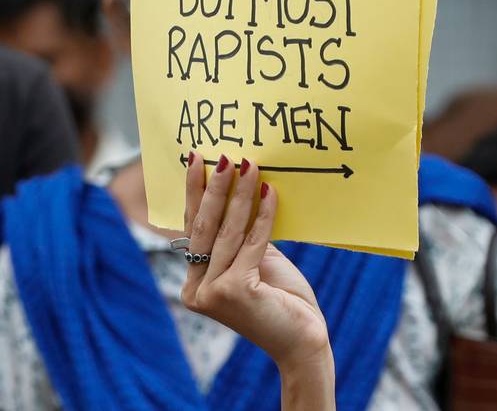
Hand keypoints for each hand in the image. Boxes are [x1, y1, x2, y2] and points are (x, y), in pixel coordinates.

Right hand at [181, 153, 334, 409]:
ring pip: (227, 231)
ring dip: (240, 193)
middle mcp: (196, 291)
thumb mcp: (254, 262)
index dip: (195, 192)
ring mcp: (213, 293)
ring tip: (249, 164)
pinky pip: (252, 241)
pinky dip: (264, 214)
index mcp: (195, 284)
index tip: (197, 159)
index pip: (193, 229)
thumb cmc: (280, 299)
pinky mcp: (235, 290)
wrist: (303, 341)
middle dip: (214, 186)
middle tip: (223, 154)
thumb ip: (239, 236)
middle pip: (205, 226)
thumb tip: (238, 186)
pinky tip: (270, 191)